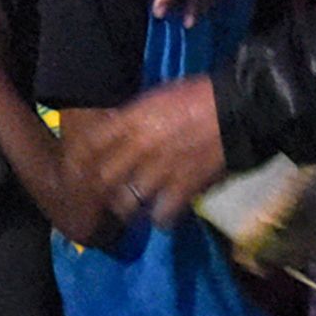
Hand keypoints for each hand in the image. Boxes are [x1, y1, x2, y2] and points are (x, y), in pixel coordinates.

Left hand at [65, 75, 226, 226]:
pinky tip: (163, 216)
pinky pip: (161, 215)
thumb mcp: (157, 97)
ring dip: (128, 208)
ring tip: (131, 211)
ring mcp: (160, 170)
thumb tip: (118, 130)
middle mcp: (139, 146)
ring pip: (127, 202)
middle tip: (104, 198)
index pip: (91, 144)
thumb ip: (134, 117)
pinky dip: (161, 219)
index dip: (79, 162)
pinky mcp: (183, 188)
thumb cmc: (200, 96)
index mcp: (132, 119)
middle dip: (101, 191)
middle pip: (104, 178)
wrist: (237, 108)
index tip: (78, 173)